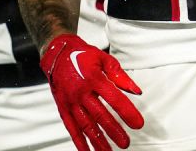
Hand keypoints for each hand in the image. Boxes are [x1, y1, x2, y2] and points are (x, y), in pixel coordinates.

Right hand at [40, 34, 143, 150]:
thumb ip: (120, 76)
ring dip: (97, 140)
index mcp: (94, 79)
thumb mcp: (105, 59)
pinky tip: (87, 150)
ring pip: (85, 125)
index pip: (114, 99)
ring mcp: (70, 102)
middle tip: (125, 142)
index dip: (127, 112)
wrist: (56, 54)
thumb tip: (136, 91)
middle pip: (99, 115)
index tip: (138, 124)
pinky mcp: (62, 108)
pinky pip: (71, 127)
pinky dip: (79, 141)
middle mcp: (81, 93)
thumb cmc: (83, 55)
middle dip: (113, 131)